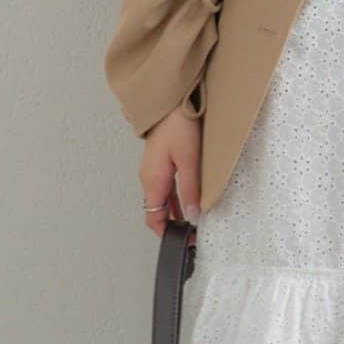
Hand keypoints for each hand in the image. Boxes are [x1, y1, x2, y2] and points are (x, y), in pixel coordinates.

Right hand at [139, 103, 200, 237]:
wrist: (169, 102)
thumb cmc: (177, 126)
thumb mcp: (188, 161)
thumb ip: (190, 190)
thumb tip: (193, 215)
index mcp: (153, 181)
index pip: (153, 218)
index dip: (166, 233)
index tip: (183, 240)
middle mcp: (149, 178)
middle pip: (156, 211)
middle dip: (173, 225)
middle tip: (193, 234)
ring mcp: (153, 170)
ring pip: (162, 200)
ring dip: (175, 212)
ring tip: (194, 221)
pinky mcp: (159, 163)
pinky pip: (165, 188)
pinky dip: (175, 199)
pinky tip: (189, 201)